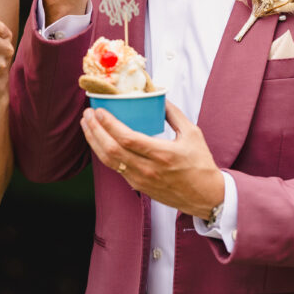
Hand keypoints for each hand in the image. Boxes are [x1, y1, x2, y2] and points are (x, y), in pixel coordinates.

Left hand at [80, 100, 224, 219]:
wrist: (206, 197)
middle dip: (95, 130)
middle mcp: (148, 169)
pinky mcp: (137, 186)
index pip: (128, 138)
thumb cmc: (201, 166)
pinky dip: (103, 152)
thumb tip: (159, 96)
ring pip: (108, 161)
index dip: (109, 124)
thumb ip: (174, 114)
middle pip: (111, 149)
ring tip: (86, 125)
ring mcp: (140, 179)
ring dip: (93, 141)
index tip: (100, 110)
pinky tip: (98, 140)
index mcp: (163, 155)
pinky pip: (114, 168)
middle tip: (88, 114)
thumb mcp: (193, 134)